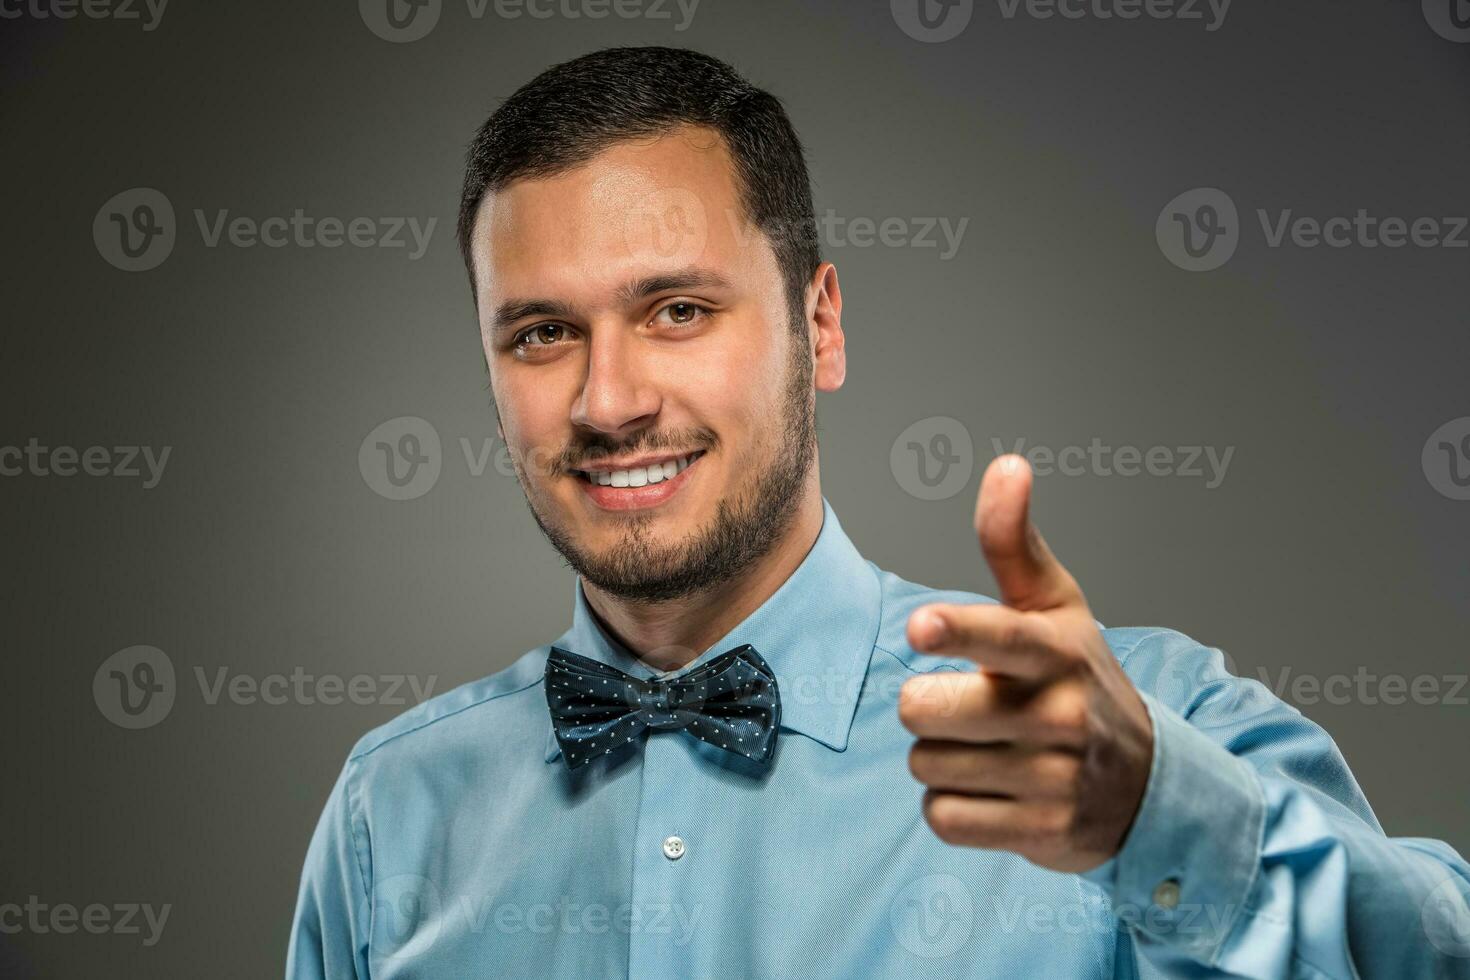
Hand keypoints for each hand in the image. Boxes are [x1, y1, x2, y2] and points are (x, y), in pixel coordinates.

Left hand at [898, 454, 1153, 872]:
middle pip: (925, 711)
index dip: (957, 631)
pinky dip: (951, 808)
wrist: (1145, 784)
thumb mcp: (1056, 608)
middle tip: (964, 705)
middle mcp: (1062, 714)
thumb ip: (1013, 542)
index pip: (1001, 636)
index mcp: (1057, 650)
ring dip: (939, 759)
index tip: (920, 626)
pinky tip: (990, 791)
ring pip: (928, 766)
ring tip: (986, 749)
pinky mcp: (1045, 833)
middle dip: (924, 708)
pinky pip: (945, 818)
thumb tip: (1007, 465)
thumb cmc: (1077, 677)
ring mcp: (1056, 779)